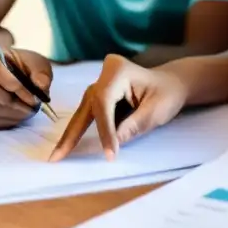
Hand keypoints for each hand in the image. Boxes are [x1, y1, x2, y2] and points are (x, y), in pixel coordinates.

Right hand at [0, 40, 52, 129]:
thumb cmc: (12, 67)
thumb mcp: (29, 61)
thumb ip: (40, 69)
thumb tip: (40, 85)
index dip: (9, 78)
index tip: (23, 89)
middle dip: (15, 101)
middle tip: (32, 105)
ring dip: (12, 114)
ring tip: (25, 110)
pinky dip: (2, 123)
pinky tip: (12, 117)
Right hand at [49, 54, 187, 161]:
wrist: (172, 84)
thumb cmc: (168, 94)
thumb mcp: (156, 111)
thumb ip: (134, 126)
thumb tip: (113, 143)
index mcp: (119, 71)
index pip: (105, 104)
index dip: (105, 130)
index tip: (109, 154)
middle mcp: (105, 74)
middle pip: (87, 106)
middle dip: (72, 133)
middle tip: (56, 156)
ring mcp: (100, 83)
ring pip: (84, 111)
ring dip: (72, 134)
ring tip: (58, 155)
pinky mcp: (99, 93)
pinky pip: (89, 113)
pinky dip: (81, 130)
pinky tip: (69, 146)